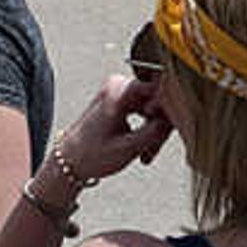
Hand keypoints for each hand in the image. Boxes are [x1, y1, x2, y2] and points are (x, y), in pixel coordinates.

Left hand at [48, 74, 174, 191]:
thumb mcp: (129, 147)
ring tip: (145, 155)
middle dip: (160, 128)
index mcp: (119, 90)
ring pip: (153, 108)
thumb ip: (157, 130)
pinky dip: (146, 129)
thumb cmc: (91, 155)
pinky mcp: (120, 100)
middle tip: (151, 152)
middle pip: (158, 100)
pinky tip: (143, 149)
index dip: (170, 111)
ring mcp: (120, 91)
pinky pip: (144, 111)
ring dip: (154, 132)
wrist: (67, 162)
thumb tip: (180, 117)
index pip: (161, 90)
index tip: (170, 130)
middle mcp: (119, 84)